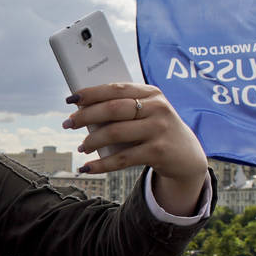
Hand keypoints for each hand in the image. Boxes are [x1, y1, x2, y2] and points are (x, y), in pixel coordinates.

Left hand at [63, 81, 207, 215]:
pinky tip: (87, 167)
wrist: (187, 155)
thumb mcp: (147, 113)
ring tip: (81, 146)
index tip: (71, 99)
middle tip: (69, 123)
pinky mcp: (158, 152)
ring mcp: (159, 129)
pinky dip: (101, 164)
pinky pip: (122, 158)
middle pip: (112, 109)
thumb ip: (124, 108)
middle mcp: (157, 108)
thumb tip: (84, 111)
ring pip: (115, 133)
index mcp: (151, 93)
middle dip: (86, 116)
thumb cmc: (157, 130)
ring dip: (92, 140)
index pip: (116, 88)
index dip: (91, 93)